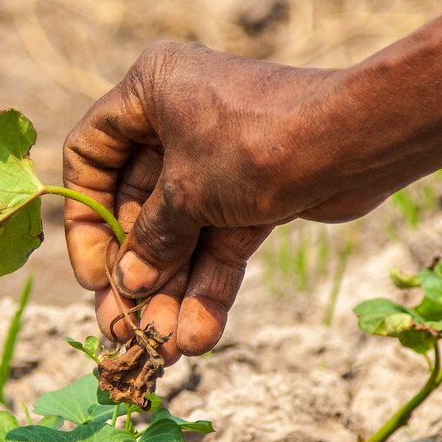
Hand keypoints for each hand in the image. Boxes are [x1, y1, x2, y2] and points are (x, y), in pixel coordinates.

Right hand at [62, 42, 382, 359]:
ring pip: (181, 234)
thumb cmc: (257, 144)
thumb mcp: (188, 192)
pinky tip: (199, 336)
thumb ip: (151, 239)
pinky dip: (210, 286)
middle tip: (124, 331)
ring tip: (163, 350)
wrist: (356, 142)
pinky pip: (219, 243)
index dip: (85, 219)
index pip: (91, 155)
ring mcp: (218, 157)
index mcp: (148, 91)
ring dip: (172, 293)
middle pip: (137, 207)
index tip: (96, 274)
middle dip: (136, 275)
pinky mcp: (255, 191)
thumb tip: (129, 283)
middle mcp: (178, 119)